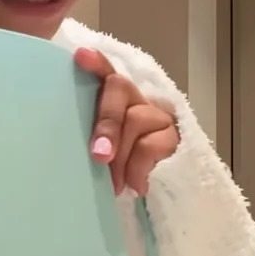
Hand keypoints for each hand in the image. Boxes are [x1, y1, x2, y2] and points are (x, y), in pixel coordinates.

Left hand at [75, 48, 179, 195]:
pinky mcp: (177, 138)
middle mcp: (139, 101)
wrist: (160, 198)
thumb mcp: (103, 157)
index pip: (106, 72)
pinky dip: (137, 169)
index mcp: (116, 102)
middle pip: (120, 88)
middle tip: (98, 155)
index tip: (80, 56)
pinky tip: (135, 185)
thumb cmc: (119, 174)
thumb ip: (94, 142)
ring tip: (114, 184)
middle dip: (106, 123)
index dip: (96, 62)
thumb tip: (78, 149)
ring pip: (136, 118)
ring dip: (121, 154)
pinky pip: (151, 145)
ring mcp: (159, 118)